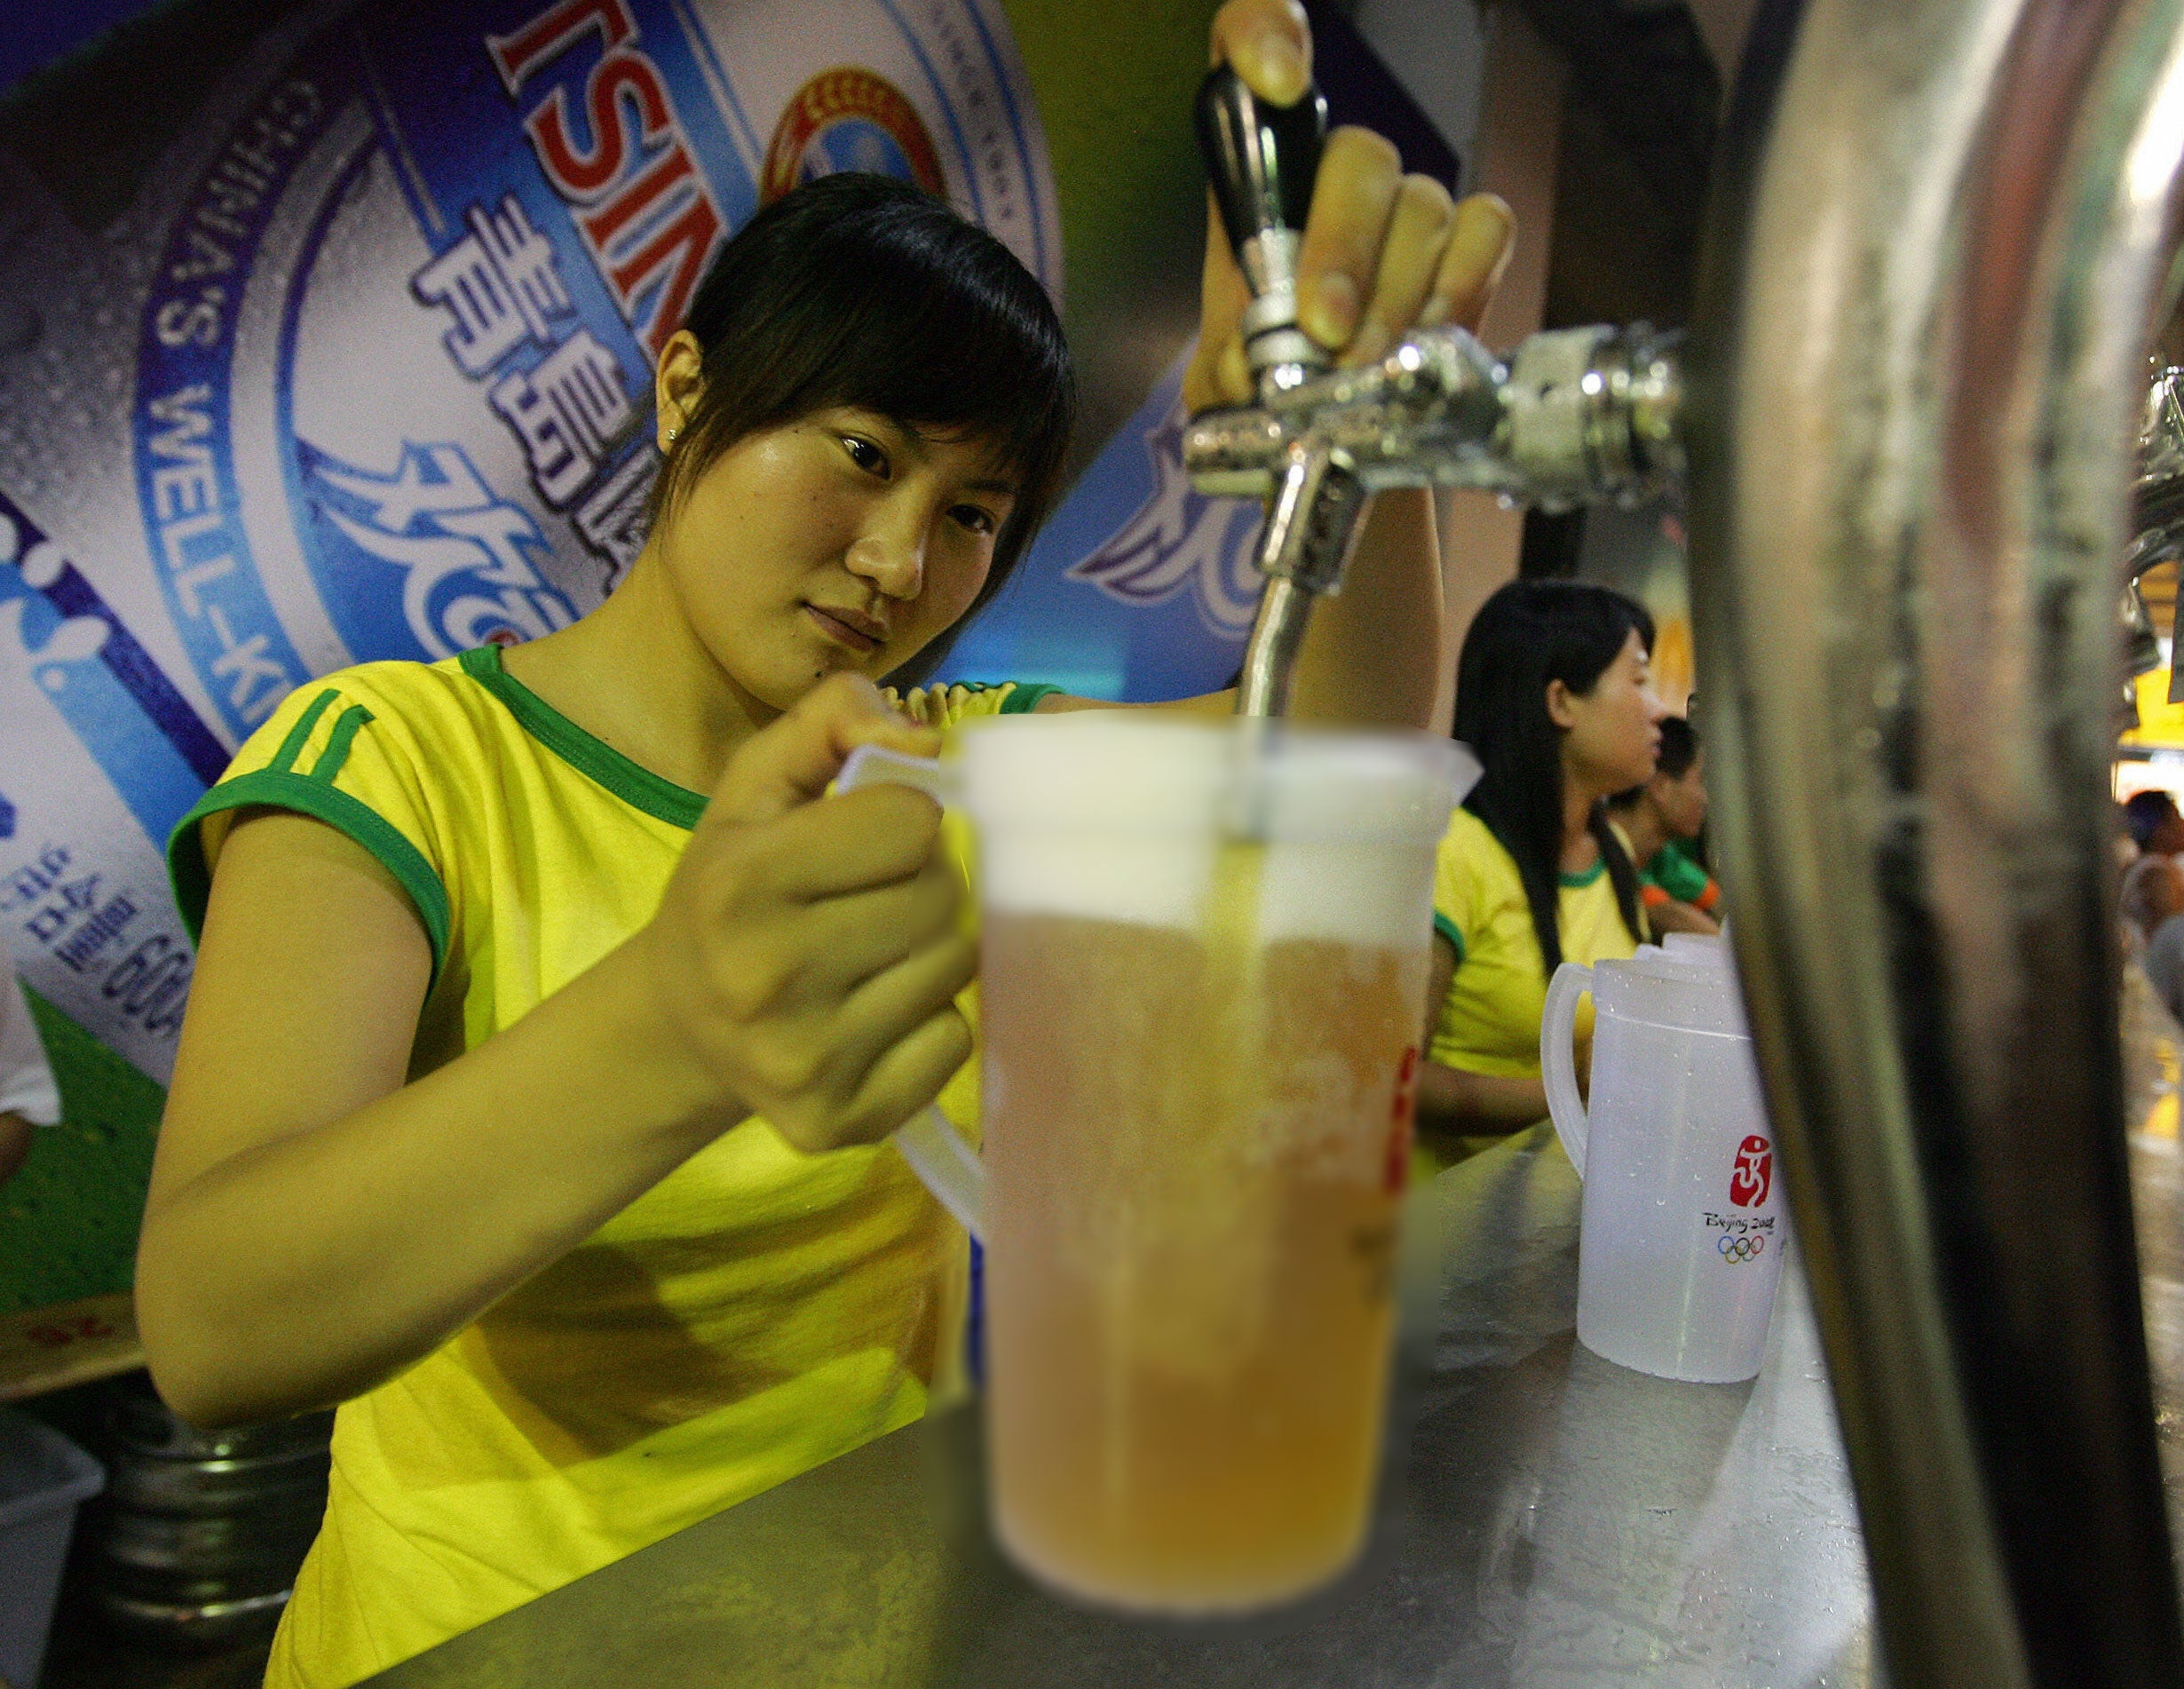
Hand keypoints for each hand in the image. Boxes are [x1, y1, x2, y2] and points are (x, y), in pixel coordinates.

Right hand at [639, 674, 975, 1155]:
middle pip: (941, 900)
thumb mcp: (757, 787)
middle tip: (875, 896)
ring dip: (934, 948)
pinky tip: (877, 1012)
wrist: (683, 1025)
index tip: (866, 835)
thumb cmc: (732, 887)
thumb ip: (832, 720)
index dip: (901, 817)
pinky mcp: (842, 1123)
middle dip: (924, 883)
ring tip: (877, 949)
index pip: (912, 823)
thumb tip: (927, 738)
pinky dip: (931, 1020)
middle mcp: (766, 978)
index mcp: (741, 883)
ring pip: (955, 968)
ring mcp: (805, 1062)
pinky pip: (953, 1042)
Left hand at [1183, 0, 1516, 412]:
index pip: (1248, 48)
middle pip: (1357, 158)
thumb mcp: (1225, 384)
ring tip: (1368, 367)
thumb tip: (1251, 363)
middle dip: (1342, 253)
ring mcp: (1406, 205)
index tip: (1273, 78)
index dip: (1264, 36)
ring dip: (1394, 298)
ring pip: (1420, 206)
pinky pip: (1484, 230)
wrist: (1334, 444)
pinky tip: (1427, 339)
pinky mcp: (1469, 243)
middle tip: (1327, 331)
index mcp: (1254, 185)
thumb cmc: (1271, 396)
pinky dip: (1460, 287)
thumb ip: (1225, 369)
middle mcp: (1333, 176)